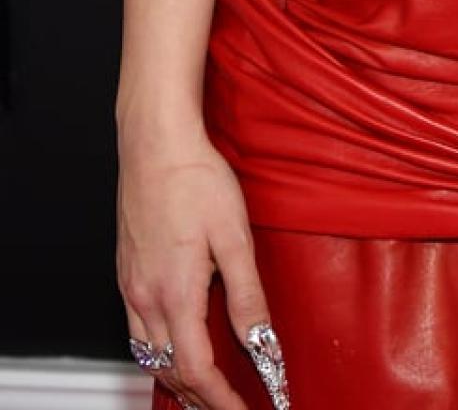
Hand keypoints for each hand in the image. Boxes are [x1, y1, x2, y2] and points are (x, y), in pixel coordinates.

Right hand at [117, 117, 279, 409]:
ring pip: (150, 356)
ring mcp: (132, 287)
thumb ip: (247, 295)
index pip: (197, 370)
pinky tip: (176, 346)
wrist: (155, 143)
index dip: (222, 399)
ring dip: (178, 380)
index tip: (245, 409)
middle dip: (201, 398)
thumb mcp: (234, 236)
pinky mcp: (127, 272)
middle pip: (170, 371)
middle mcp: (146, 298)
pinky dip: (159, 354)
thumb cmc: (195, 178)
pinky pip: (139, 332)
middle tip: (230, 405)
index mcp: (175, 294)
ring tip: (206, 390)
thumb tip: (261, 342)